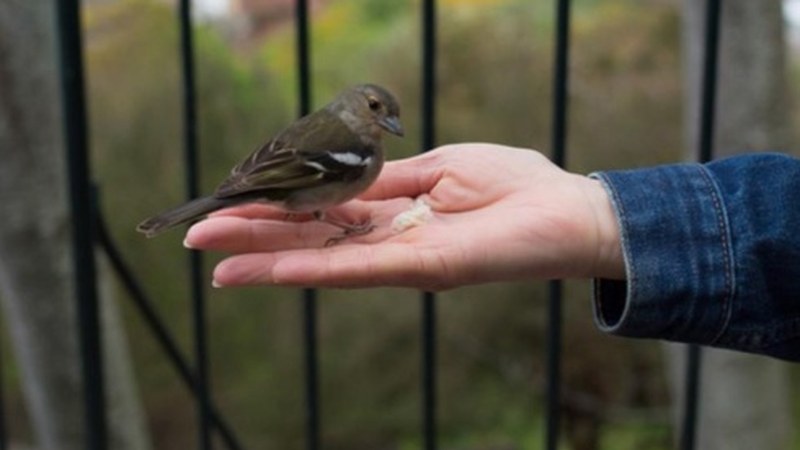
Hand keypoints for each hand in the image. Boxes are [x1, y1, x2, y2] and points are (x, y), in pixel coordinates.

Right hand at [184, 143, 624, 289]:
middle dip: (254, 237)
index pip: (322, 212)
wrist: (568, 209)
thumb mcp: (439, 166)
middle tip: (197, 237)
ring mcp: (401, 257)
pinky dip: (310, 269)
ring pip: (322, 259)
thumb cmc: (513, 183)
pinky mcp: (422, 268)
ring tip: (214, 260)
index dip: (277, 211)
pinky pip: (356, 268)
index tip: (231, 205)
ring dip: (267, 259)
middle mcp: (388, 240)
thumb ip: (387, 179)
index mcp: (391, 211)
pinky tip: (269, 269)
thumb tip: (343, 179)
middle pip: (310, 239)